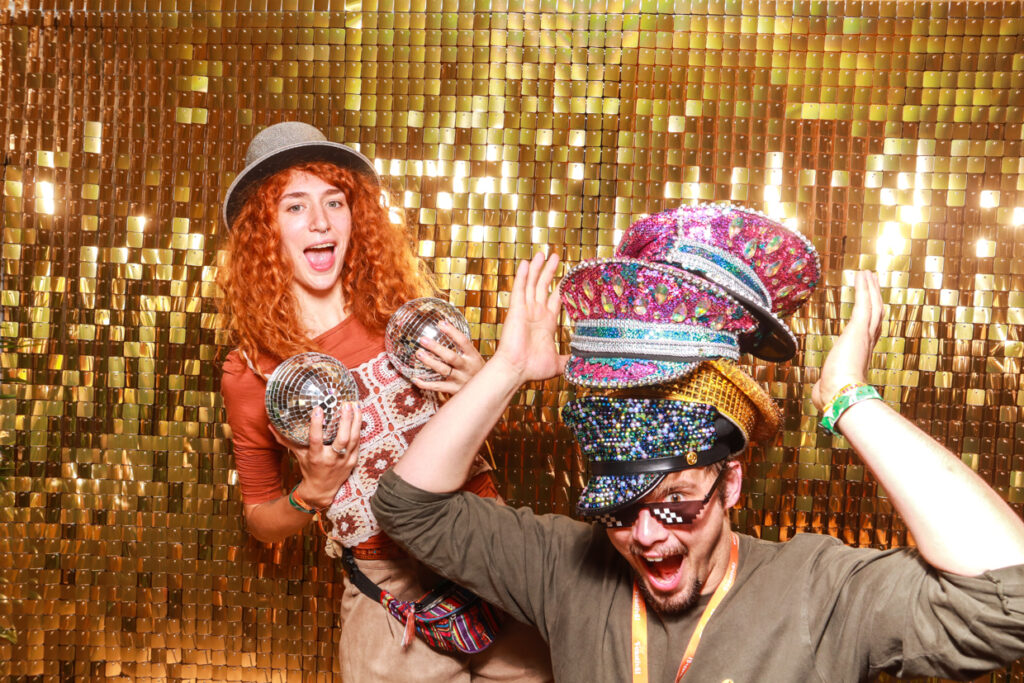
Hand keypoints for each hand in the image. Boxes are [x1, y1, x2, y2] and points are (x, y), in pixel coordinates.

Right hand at [269, 404, 360, 508]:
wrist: (322, 490)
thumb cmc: (308, 469)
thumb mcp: (298, 455)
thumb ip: (286, 440)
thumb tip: (271, 426)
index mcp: (316, 457)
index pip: (316, 439)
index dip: (316, 424)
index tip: (318, 409)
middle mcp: (331, 459)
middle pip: (342, 438)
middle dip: (345, 420)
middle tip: (346, 404)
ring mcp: (344, 460)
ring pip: (354, 439)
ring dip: (355, 421)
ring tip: (355, 405)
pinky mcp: (353, 461)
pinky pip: (358, 443)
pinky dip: (359, 429)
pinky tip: (358, 416)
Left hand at [412, 320, 485, 393]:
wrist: (486, 390)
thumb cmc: (476, 370)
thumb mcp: (474, 357)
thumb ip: (463, 347)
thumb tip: (447, 327)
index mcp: (473, 356)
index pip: (463, 341)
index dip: (452, 331)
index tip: (440, 323)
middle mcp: (466, 367)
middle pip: (451, 357)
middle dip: (436, 348)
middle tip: (423, 339)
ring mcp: (460, 379)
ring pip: (443, 370)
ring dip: (430, 362)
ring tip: (419, 354)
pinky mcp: (453, 390)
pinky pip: (437, 387)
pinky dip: (425, 384)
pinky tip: (415, 379)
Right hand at [491, 251, 566, 382]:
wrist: (516, 370)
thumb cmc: (533, 369)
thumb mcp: (558, 363)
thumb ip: (570, 359)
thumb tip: (584, 362)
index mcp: (546, 324)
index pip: (554, 300)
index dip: (559, 288)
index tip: (565, 278)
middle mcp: (536, 314)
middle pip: (544, 287)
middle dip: (550, 272)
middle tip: (555, 257)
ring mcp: (526, 310)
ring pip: (532, 284)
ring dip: (538, 268)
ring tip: (543, 254)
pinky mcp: (516, 309)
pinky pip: (520, 289)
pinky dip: (523, 275)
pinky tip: (526, 263)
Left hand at [812, 270, 883, 410]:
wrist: (842, 396)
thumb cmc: (834, 397)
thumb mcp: (828, 388)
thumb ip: (826, 386)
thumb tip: (820, 395)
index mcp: (860, 356)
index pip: (868, 332)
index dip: (870, 319)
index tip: (869, 309)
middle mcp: (866, 344)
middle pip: (875, 315)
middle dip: (874, 298)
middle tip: (873, 283)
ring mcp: (864, 335)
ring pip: (872, 306)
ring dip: (870, 289)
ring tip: (867, 274)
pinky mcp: (858, 329)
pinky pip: (863, 303)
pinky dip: (864, 288)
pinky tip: (861, 275)